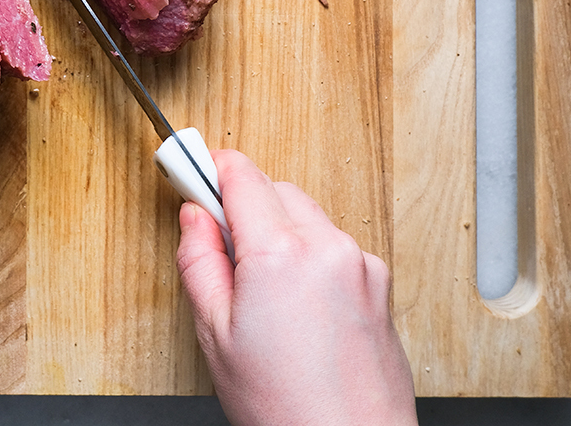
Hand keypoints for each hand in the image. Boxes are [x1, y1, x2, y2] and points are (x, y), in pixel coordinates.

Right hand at [176, 150, 416, 425]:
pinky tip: (296, 303)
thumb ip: (199, 261)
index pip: (241, 175)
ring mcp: (360, 263)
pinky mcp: (379, 282)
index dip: (209, 168)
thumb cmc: (286, 408)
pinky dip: (311, 254)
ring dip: (279, 229)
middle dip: (244, 205)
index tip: (191, 169)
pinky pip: (334, 244)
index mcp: (280, 254)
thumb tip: (194, 216)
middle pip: (275, 189)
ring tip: (261, 289)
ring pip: (307, 215)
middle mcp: (327, 247)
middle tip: (220, 243)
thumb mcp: (216, 334)